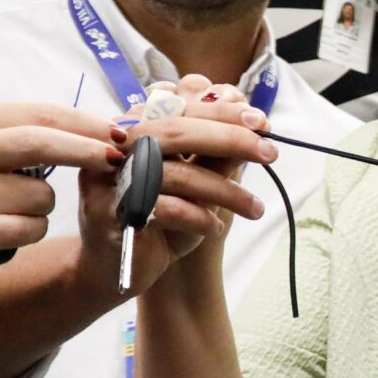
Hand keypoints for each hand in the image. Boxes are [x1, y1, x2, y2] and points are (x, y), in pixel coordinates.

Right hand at [0, 101, 123, 260]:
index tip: (120, 134)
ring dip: (46, 206)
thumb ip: (29, 130)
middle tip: (116, 160)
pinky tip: (7, 228)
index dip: (87, 125)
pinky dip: (31, 230)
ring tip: (15, 206)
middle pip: (41, 145)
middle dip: (87, 152)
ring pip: (40, 198)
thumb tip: (101, 132)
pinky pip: (26, 230)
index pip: (41, 115)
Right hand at [74, 76, 276, 297]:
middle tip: (270, 153)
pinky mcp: (108, 214)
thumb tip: (256, 126)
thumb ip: (215, 154)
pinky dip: (199, 219)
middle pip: (176, 132)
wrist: (113, 269)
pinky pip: (165, 210)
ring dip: (225, 192)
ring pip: (176, 174)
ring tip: (254, 208)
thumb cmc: (158, 218)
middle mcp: (115, 148)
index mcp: (133, 129)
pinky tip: (215, 229)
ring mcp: (107, 179)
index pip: (179, 108)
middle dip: (230, 139)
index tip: (262, 121)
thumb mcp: (195, 183)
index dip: (221, 112)